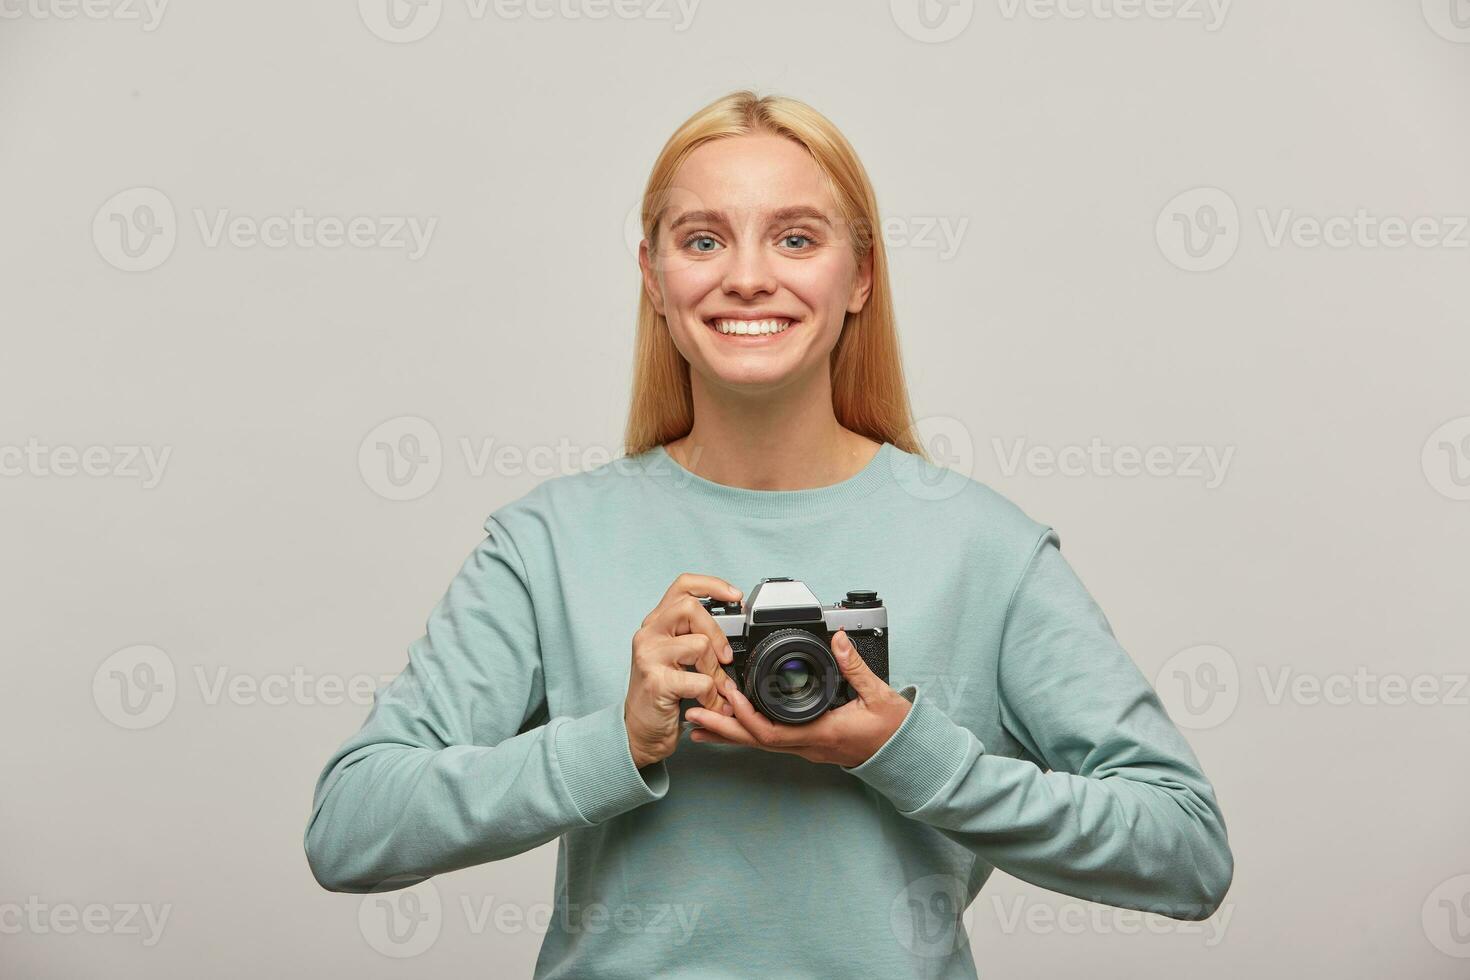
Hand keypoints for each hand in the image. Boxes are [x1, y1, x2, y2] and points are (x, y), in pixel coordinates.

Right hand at [623, 573, 741, 769]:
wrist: (639, 732)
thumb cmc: (661, 695)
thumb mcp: (676, 659)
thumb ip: (694, 638)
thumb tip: (732, 633)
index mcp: (656, 624)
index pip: (682, 586)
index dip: (712, 585)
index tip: (735, 596)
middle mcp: (648, 634)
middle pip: (691, 609)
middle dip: (717, 633)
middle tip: (725, 657)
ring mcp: (649, 657)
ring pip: (699, 644)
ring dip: (716, 672)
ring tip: (717, 690)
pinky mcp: (656, 682)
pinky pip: (699, 680)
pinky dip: (712, 696)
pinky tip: (711, 706)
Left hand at [684, 629, 910, 767]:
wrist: (906, 755)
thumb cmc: (893, 730)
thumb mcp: (879, 695)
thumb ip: (856, 666)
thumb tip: (839, 639)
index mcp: (821, 733)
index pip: (773, 734)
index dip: (746, 717)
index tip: (728, 697)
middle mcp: (808, 745)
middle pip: (755, 742)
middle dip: (722, 729)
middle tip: (693, 716)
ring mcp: (807, 747)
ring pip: (759, 743)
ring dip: (729, 732)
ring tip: (700, 722)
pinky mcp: (808, 742)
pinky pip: (769, 740)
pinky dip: (746, 731)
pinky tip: (732, 724)